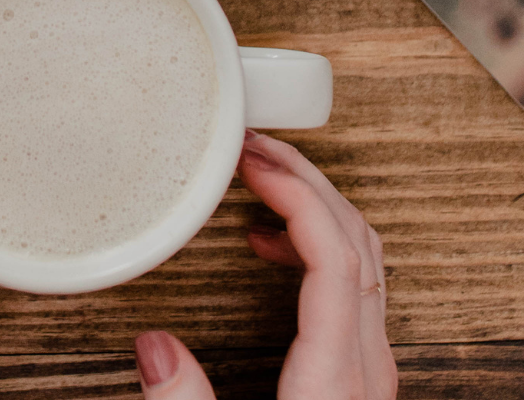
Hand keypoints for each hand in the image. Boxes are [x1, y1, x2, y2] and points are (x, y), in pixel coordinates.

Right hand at [134, 131, 395, 398]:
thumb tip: (154, 345)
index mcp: (335, 380)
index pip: (335, 259)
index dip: (297, 196)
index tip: (254, 162)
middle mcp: (366, 366)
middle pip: (356, 243)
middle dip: (305, 181)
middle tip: (255, 147)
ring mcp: (369, 367)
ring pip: (363, 259)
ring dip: (315, 207)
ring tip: (261, 181)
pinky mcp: (358, 373)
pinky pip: (355, 284)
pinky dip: (319, 243)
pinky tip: (270, 244)